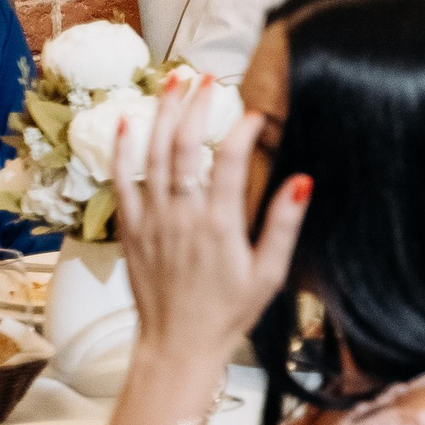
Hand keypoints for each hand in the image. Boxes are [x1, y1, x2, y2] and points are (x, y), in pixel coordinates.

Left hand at [112, 74, 310, 368]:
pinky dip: (121, 151)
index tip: (256, 111)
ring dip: (162, 115)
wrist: (176, 346)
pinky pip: (121, 183)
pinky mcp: (131, 232)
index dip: (242, 128)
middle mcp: (181, 217)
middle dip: (196, 106)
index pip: (229, 160)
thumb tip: (303, 179)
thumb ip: (283, 224)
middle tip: (208, 77)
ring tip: (172, 82)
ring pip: (151, 156)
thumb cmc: (229, 312)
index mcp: (219, 224)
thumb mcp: (270, 273)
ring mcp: (151, 222)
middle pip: (183, 147)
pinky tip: (125, 123)